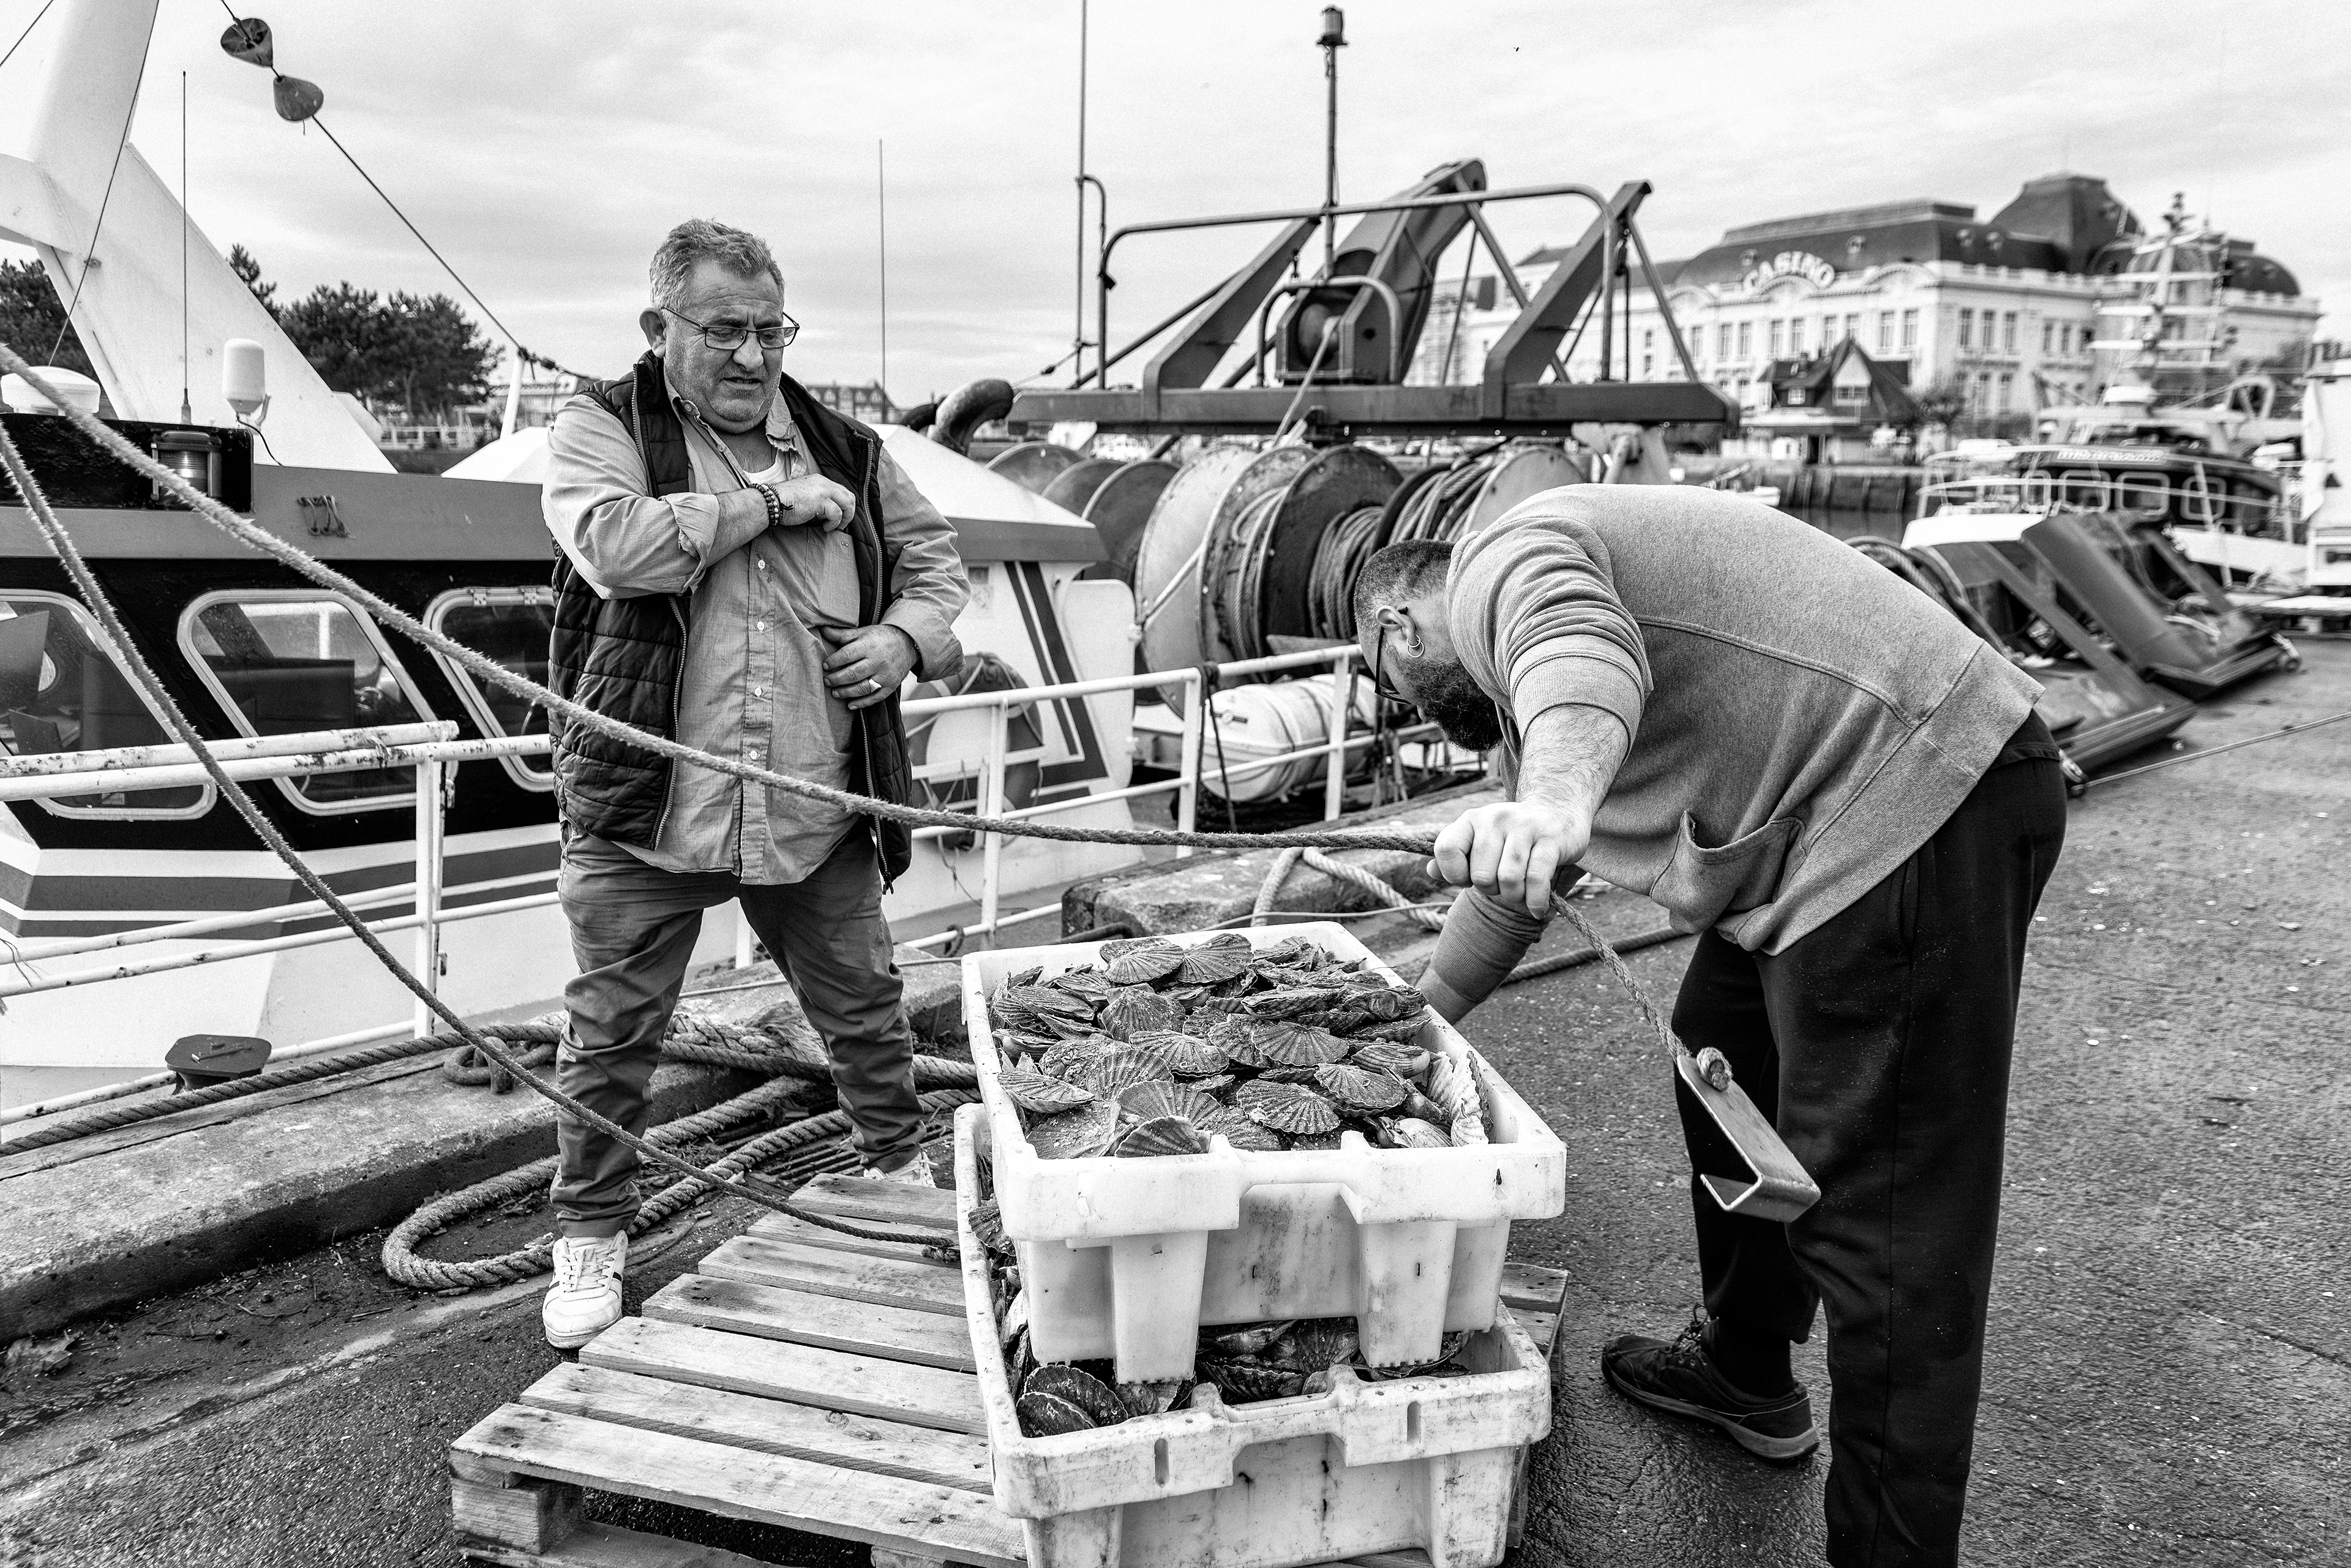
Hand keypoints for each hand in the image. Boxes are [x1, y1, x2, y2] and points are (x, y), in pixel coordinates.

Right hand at [768, 474, 856, 532]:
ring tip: (834, 526)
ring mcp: (823, 490)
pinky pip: (837, 513)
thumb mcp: (806, 496)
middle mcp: (823, 483)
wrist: (771, 502)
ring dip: (844, 518)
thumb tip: (830, 513)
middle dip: (849, 513)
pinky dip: (834, 523)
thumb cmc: (784, 503)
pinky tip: (825, 527)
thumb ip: (819, 500)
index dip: (844, 506)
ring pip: (847, 503)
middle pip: (849, 496)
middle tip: (841, 524)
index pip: (842, 491)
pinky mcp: (820, 501)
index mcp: (820, 481)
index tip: (840, 517)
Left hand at [821, 625, 918, 709]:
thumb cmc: (881, 638)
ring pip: (863, 687)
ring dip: (846, 692)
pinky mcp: (891, 686)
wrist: (907, 643)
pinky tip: (850, 705)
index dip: (833, 661)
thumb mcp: (863, 632)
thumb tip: (823, 630)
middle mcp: (878, 661)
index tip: (824, 666)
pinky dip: (862, 703)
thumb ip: (843, 634)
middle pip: (854, 673)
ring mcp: (886, 675)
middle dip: (837, 679)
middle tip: (827, 681)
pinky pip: (876, 698)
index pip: (847, 655)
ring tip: (835, 693)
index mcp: (869, 645)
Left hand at [1429, 800, 1588, 919]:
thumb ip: (1454, 857)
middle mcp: (1495, 818)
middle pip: (1481, 875)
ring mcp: (1525, 826)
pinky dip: (1536, 901)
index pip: (1446, 849)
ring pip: (1508, 879)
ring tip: (1520, 894)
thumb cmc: (1512, 837)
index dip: (1455, 874)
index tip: (1469, 879)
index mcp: (1472, 819)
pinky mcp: (1551, 839)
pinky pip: (1536, 879)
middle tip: (1501, 887)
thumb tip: (1430, 871)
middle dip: (1491, 891)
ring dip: (1514, 897)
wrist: (1559, 812)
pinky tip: (1537, 909)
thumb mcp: (1480, 841)